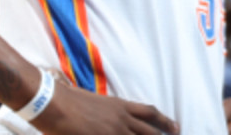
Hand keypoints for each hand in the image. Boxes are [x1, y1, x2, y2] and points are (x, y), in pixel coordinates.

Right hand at [34, 82, 178, 134]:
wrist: (55, 103)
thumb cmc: (71, 99)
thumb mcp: (98, 103)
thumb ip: (112, 112)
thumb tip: (120, 118)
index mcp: (121, 106)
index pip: (150, 114)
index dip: (165, 121)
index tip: (175, 127)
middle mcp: (121, 119)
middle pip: (149, 131)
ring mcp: (112, 132)